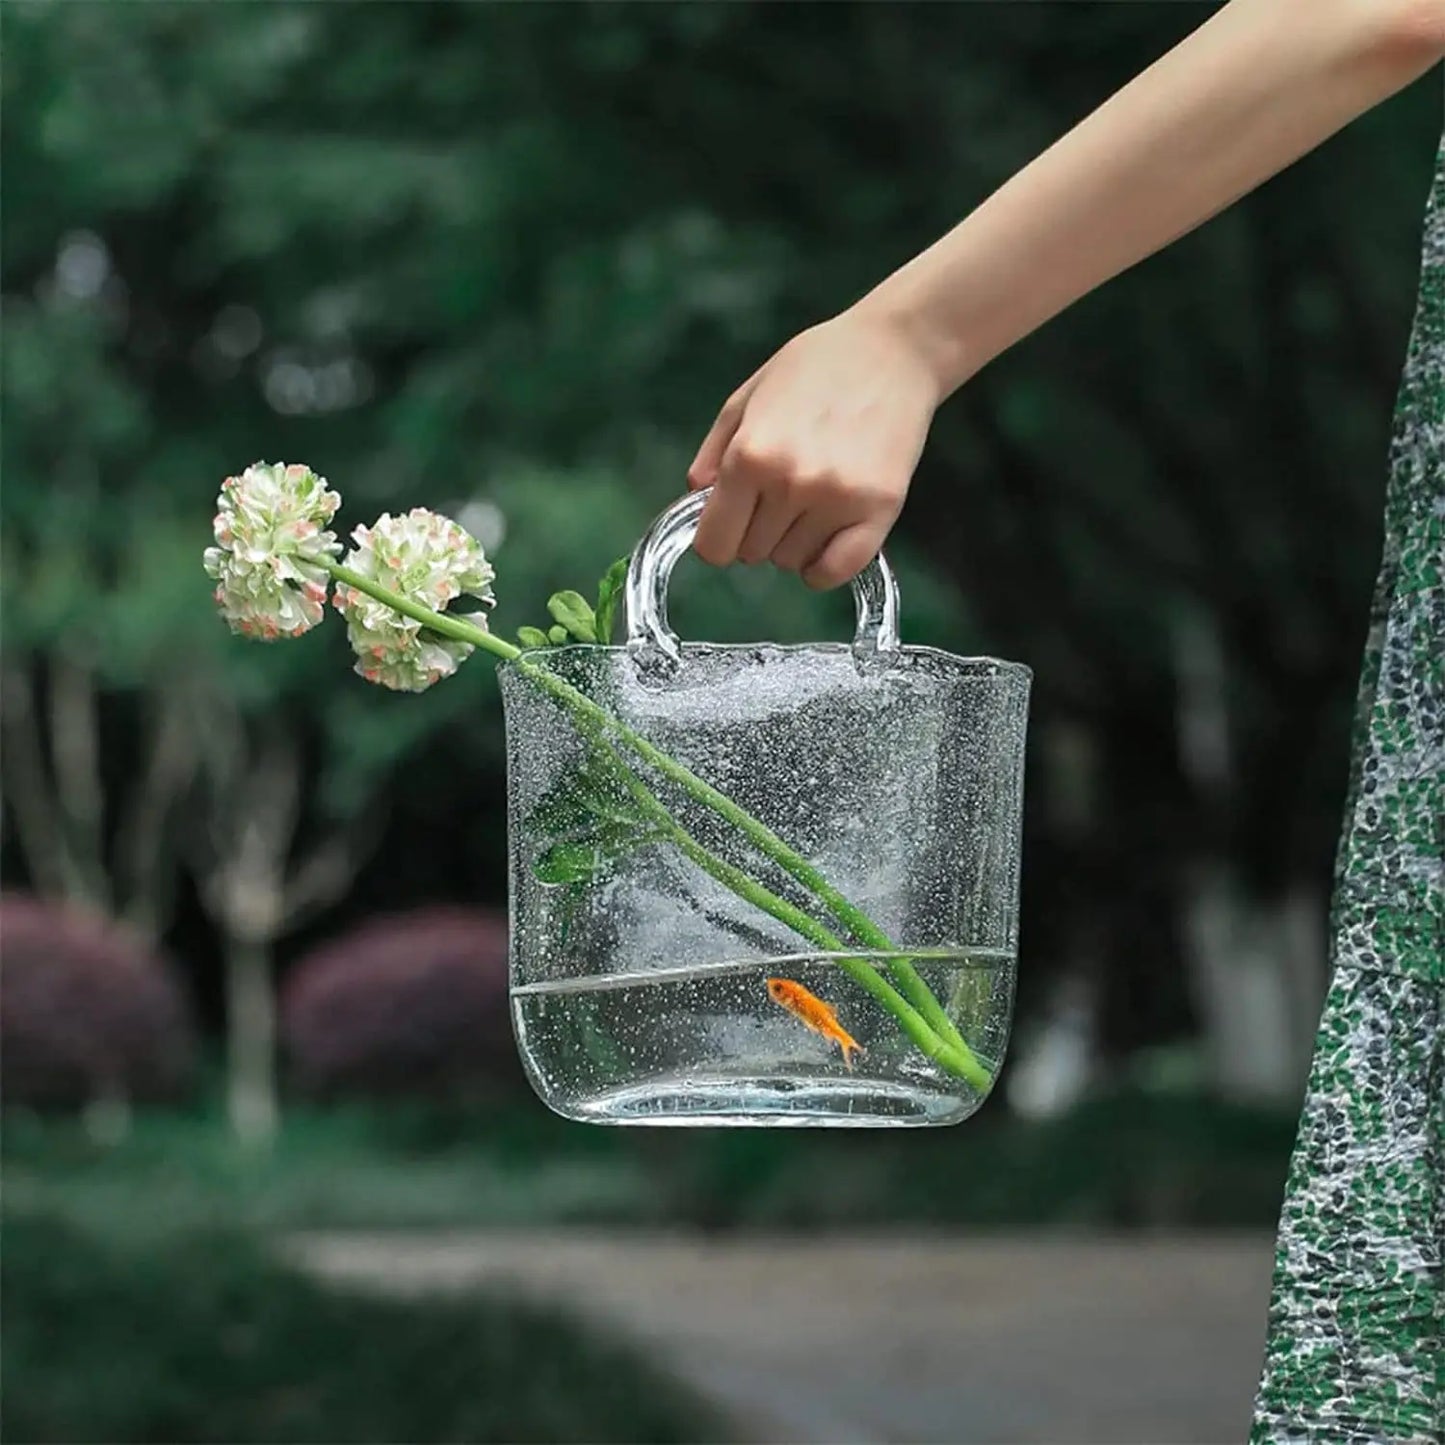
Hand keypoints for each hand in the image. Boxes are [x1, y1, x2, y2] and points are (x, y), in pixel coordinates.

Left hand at [687, 306, 942, 589]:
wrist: (893, 350)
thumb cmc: (816, 367)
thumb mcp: (747, 398)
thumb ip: (714, 452)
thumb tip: (694, 499)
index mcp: (748, 456)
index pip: (714, 545)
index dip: (718, 537)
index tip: (733, 521)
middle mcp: (789, 483)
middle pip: (752, 554)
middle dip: (757, 531)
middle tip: (781, 493)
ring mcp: (835, 500)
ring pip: (792, 562)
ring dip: (794, 541)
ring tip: (812, 498)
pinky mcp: (878, 510)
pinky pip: (836, 571)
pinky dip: (824, 567)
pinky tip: (827, 540)